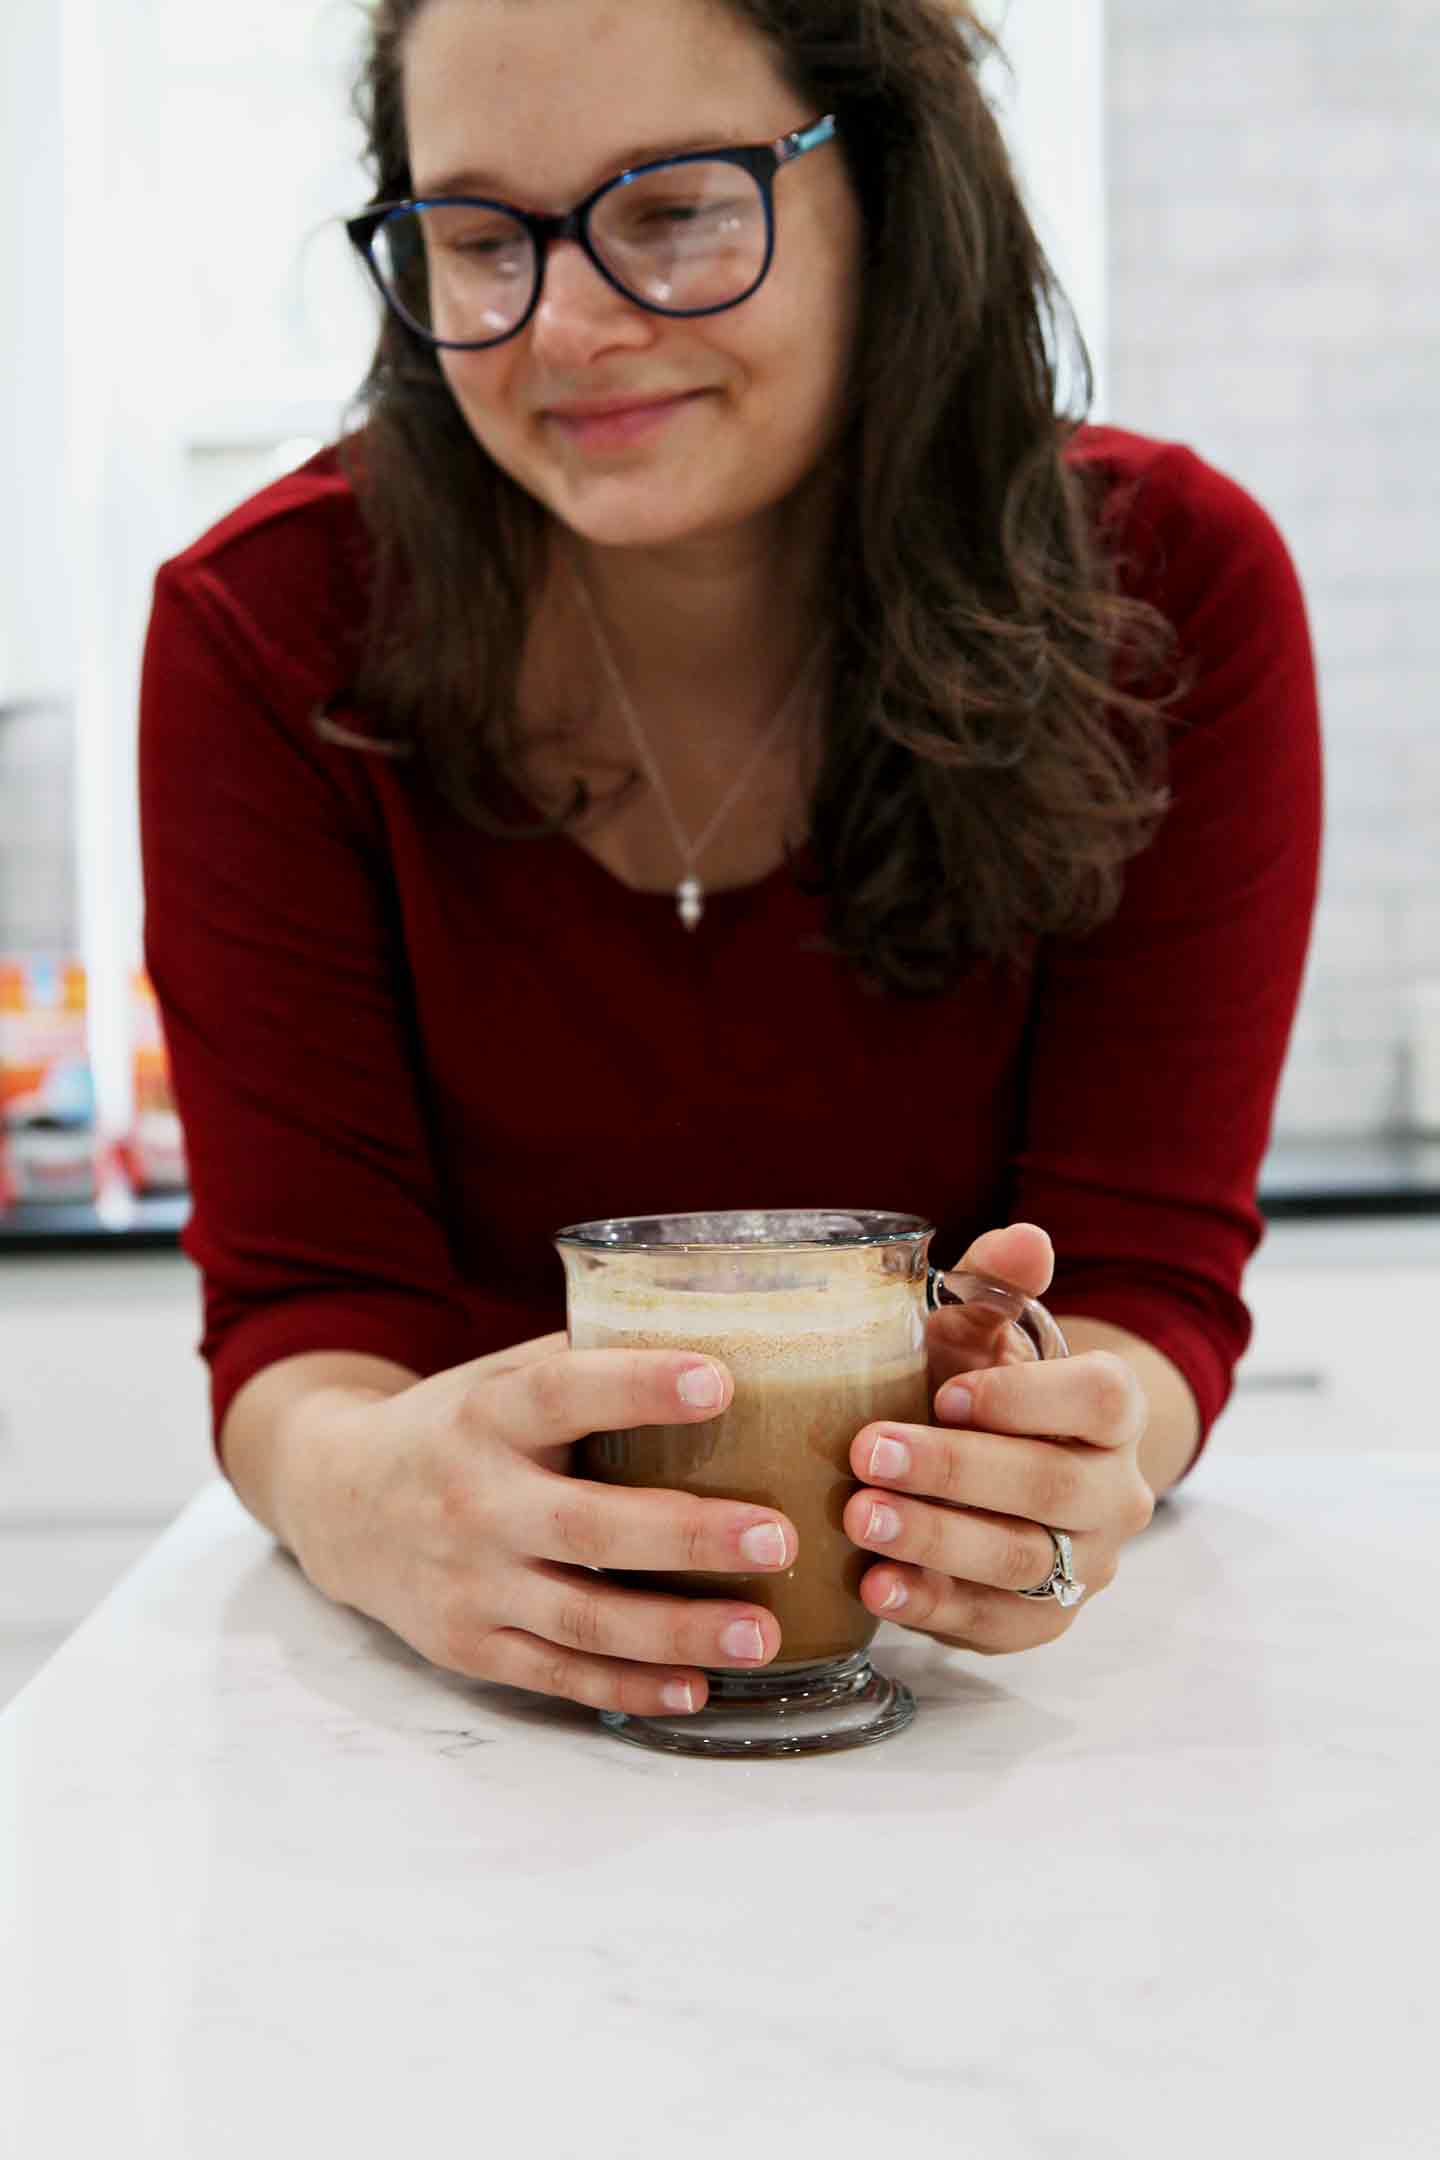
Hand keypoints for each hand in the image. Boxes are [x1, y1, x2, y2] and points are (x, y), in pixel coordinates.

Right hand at [292, 1334, 796, 1716]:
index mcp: (486, 1416)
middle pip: (588, 1524)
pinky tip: (697, 1687)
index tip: (720, 1382)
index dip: (638, 1386)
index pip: (562, 1393)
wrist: (336, 1504)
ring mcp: (471, 1583)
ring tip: (764, 1633)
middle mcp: (474, 1501)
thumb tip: (712, 1324)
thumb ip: (583, 1359)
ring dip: (679, 1631)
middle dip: (689, 1535)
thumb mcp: (497, 1377)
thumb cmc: (452, 1428)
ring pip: (584, 1618)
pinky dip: (630, 1687)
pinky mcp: (470, 1646)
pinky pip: (559, 1675)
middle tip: (777, 1537)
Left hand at [842, 1223, 1154, 1653]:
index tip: (943, 1393)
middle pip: (1051, 1486)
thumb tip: (1025, 1240)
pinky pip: (994, 1624)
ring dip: (935, 1539)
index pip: (1099, 1401)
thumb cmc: (974, 1389)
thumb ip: (997, 1285)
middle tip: (869, 1453)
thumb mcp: (981, 1332)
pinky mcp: (1040, 1621)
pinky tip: (873, 1585)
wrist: (988, 1471)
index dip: (1023, 1399)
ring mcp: (1085, 1564)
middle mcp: (1115, 1492)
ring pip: (1022, 1560)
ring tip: (860, 1517)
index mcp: (1112, 1410)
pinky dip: (930, 1606)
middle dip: (955, 1471)